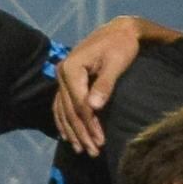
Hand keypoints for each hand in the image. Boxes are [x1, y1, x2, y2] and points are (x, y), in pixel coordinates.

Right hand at [53, 18, 150, 152]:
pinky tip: (67, 136)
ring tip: (82, 150)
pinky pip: (60, 105)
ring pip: (63, 111)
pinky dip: (63, 122)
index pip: (79, 103)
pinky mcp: (66, 80)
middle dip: (81, 133)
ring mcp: (61, 77)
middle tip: (93, 152)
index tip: (101, 141)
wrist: (119, 31)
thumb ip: (105, 84)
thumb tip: (93, 107)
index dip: (89, 124)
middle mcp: (61, 72)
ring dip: (72, 132)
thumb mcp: (116, 63)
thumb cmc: (121, 46)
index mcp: (72, 68)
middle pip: (70, 110)